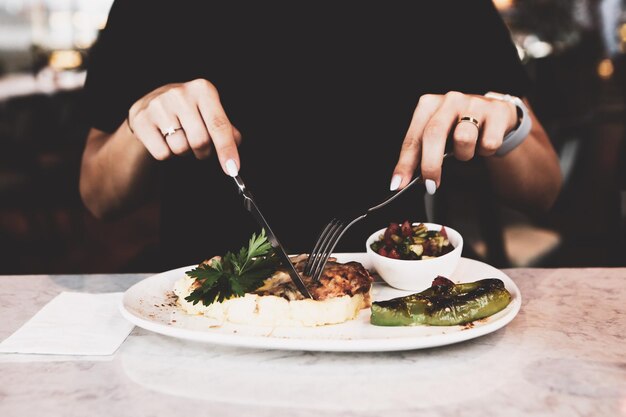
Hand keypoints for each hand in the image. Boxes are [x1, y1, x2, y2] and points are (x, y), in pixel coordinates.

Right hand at [127, 78, 241, 175]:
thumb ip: (225, 128)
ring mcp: (158, 105)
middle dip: (204, 152)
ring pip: (180, 148)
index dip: (227, 149)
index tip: (232, 168)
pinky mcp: (141, 120)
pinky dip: (167, 154)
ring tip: (180, 138)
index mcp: (202, 89)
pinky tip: (164, 139)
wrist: (151, 105)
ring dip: (185, 152)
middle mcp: (180, 93)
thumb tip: (235, 142)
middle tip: (200, 148)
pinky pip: (162, 153)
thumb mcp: (209, 113)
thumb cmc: (188, 112)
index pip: (218, 124)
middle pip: (200, 141)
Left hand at [390, 91, 517, 193]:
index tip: (398, 184)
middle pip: (434, 134)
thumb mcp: (437, 136)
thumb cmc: (459, 127)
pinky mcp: (497, 111)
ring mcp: (474, 103)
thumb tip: (403, 180)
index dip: (405, 163)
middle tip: (431, 185)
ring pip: (463, 139)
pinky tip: (484, 142)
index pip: (413, 138)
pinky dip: (485, 151)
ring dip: (464, 154)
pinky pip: (488, 143)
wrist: (495, 114)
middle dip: (431, 165)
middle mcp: (450, 100)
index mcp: (429, 104)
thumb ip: (420, 154)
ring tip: (466, 150)